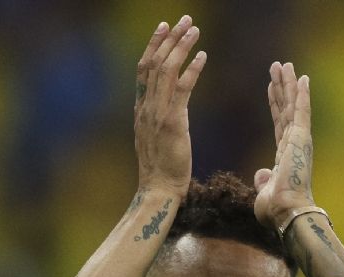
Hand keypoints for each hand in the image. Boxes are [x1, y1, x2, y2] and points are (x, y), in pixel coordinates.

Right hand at [134, 16, 205, 195]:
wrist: (158, 190)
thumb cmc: (161, 170)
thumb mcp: (154, 138)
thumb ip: (157, 119)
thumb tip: (164, 109)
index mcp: (141, 109)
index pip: (143, 69)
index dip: (153, 45)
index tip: (163, 27)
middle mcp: (146, 107)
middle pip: (154, 62)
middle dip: (169, 38)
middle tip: (183, 19)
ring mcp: (157, 114)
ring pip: (166, 71)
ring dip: (181, 47)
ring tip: (194, 30)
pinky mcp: (172, 123)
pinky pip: (182, 89)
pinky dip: (192, 70)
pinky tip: (203, 56)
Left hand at [253, 62, 315, 227]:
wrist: (287, 212)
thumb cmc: (277, 209)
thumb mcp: (265, 191)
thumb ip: (264, 180)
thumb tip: (262, 174)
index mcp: (286, 155)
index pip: (279, 123)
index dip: (275, 104)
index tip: (271, 87)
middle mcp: (295, 144)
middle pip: (286, 108)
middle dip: (282, 86)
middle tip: (278, 66)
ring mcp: (299, 140)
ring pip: (293, 105)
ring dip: (289, 84)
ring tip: (284, 64)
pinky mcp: (302, 138)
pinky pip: (302, 111)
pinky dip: (302, 94)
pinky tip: (303, 77)